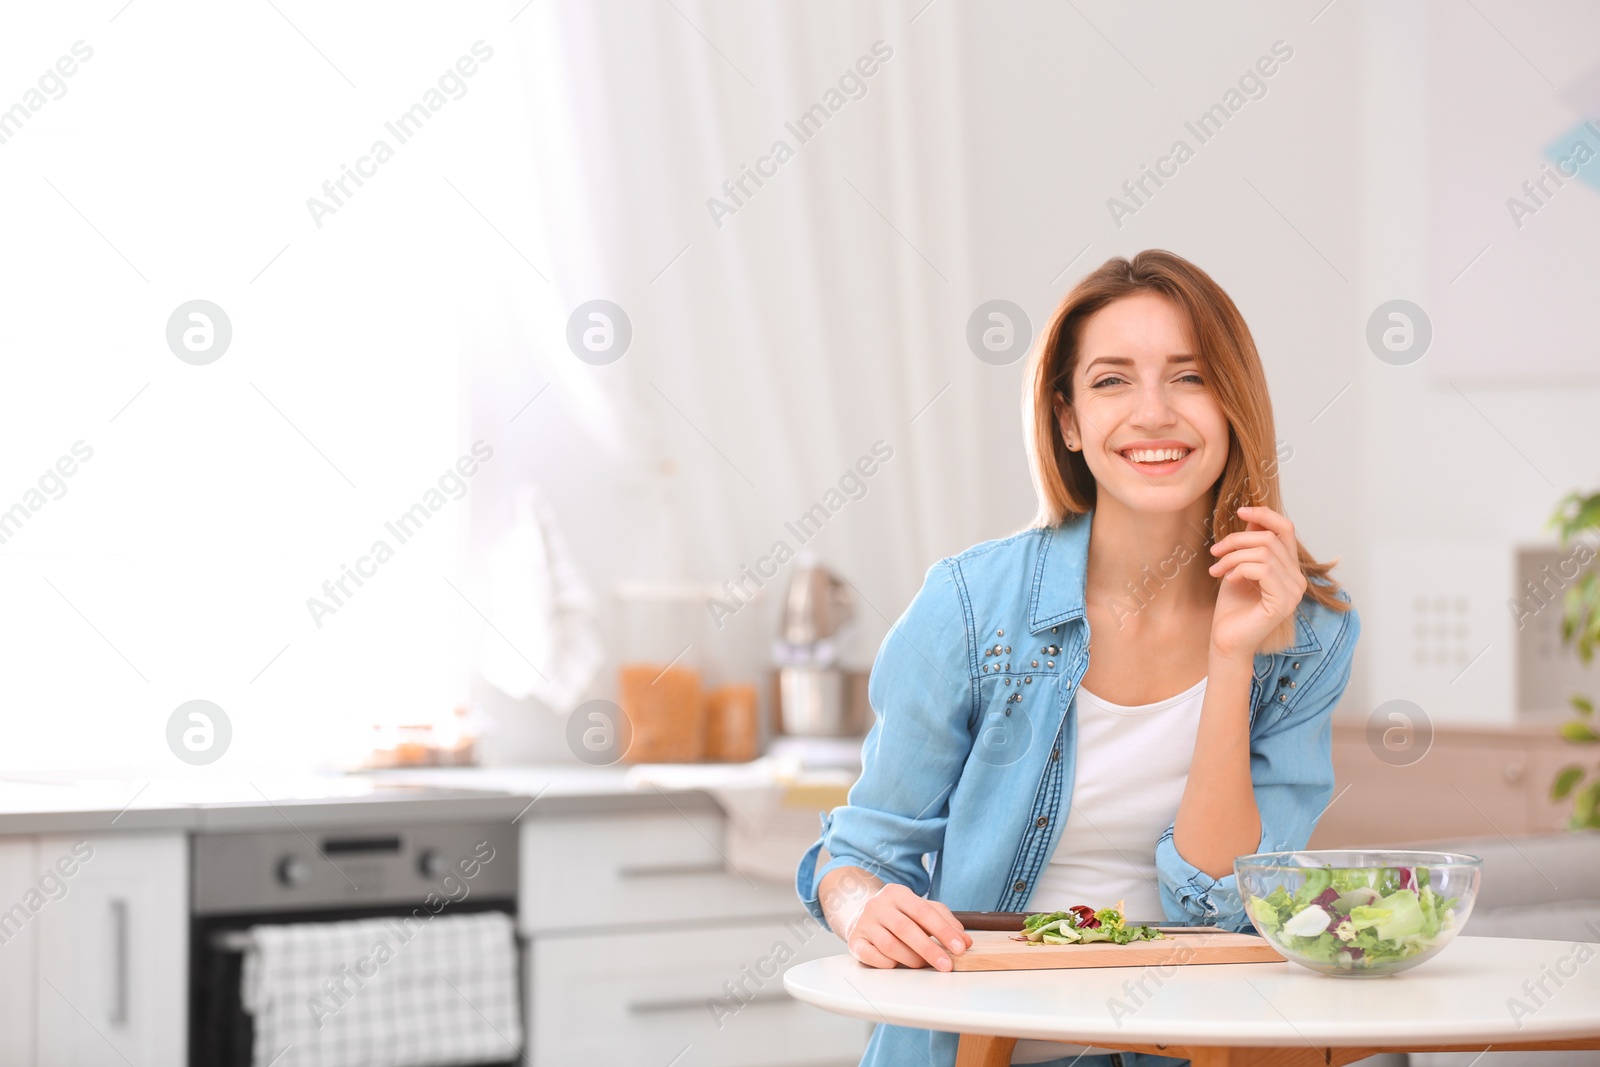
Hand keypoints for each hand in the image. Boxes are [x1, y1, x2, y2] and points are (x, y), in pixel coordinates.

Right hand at [842, 882, 968, 970]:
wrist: (862, 913)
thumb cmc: (899, 914)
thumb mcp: (922, 909)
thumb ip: (945, 921)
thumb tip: (965, 941)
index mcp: (897, 893)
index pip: (923, 911)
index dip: (943, 931)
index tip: (960, 948)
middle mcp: (878, 905)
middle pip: (905, 929)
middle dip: (929, 949)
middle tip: (946, 965)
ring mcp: (864, 923)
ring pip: (889, 945)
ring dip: (910, 959)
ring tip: (922, 964)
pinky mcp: (854, 940)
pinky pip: (871, 956)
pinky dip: (887, 963)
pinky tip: (897, 963)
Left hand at [1207, 505, 1307, 661]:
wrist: (1226, 640)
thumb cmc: (1232, 608)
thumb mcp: (1239, 567)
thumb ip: (1250, 546)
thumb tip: (1252, 518)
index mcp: (1290, 569)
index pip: (1285, 529)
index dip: (1264, 515)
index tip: (1241, 511)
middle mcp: (1298, 579)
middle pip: (1269, 538)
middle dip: (1236, 541)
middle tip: (1215, 553)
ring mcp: (1294, 592)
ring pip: (1263, 552)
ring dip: (1233, 557)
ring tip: (1217, 570)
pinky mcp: (1283, 602)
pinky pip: (1262, 569)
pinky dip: (1240, 569)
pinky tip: (1229, 580)